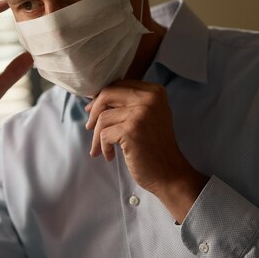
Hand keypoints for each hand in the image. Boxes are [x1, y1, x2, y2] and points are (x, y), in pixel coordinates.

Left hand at [85, 79, 206, 221]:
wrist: (169, 173)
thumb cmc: (154, 146)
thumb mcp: (148, 116)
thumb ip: (129, 103)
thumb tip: (96, 98)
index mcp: (154, 91)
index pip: (118, 85)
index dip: (101, 98)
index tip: (93, 111)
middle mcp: (150, 98)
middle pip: (107, 94)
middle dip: (94, 112)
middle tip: (89, 126)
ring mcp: (141, 113)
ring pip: (102, 117)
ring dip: (96, 136)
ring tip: (99, 148)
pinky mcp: (131, 130)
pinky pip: (103, 134)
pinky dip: (103, 146)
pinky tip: (109, 155)